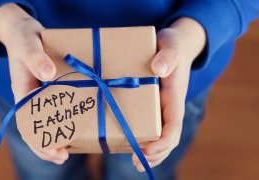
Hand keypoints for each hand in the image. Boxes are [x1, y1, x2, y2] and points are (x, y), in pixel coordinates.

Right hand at [0, 3, 67, 164]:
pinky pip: (56, 110)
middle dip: (47, 145)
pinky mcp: (52, 90)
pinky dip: (64, 120)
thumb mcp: (28, 45)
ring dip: (56, 136)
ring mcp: (41, 96)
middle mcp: (31, 98)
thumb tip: (48, 73)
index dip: (38, 139)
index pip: (27, 124)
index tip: (53, 150)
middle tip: (63, 157)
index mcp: (22, 92)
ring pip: (47, 122)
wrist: (26, 32)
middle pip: (36, 128)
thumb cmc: (25, 39)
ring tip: (69, 151)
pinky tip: (76, 128)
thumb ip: (36, 58)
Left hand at [132, 18, 205, 170]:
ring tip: (135, 162)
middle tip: (137, 161)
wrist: (171, 45)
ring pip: (160, 136)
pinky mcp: (151, 106)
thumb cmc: (171, 45)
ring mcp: (161, 108)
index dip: (163, 141)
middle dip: (155, 153)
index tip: (148, 148)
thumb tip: (159, 68)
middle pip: (168, 137)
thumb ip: (167, 55)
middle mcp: (169, 107)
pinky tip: (130, 145)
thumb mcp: (170, 45)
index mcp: (174, 97)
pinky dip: (144, 140)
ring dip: (150, 152)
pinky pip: (150, 127)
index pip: (174, 125)